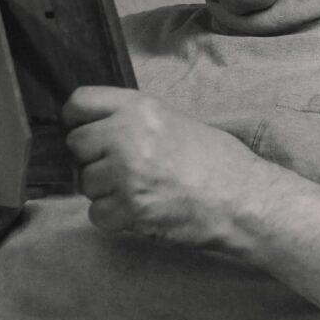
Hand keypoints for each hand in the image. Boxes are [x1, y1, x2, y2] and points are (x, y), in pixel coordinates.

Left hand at [63, 87, 266, 246]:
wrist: (242, 199)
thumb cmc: (217, 160)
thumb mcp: (174, 120)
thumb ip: (133, 119)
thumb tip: (97, 127)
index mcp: (140, 107)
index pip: (79, 102)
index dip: (76, 119)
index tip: (84, 131)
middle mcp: (128, 135)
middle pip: (76, 145)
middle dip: (92, 159)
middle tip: (121, 168)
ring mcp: (126, 173)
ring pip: (84, 183)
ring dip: (104, 191)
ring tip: (139, 190)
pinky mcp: (130, 208)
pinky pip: (96, 214)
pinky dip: (114, 217)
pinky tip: (140, 210)